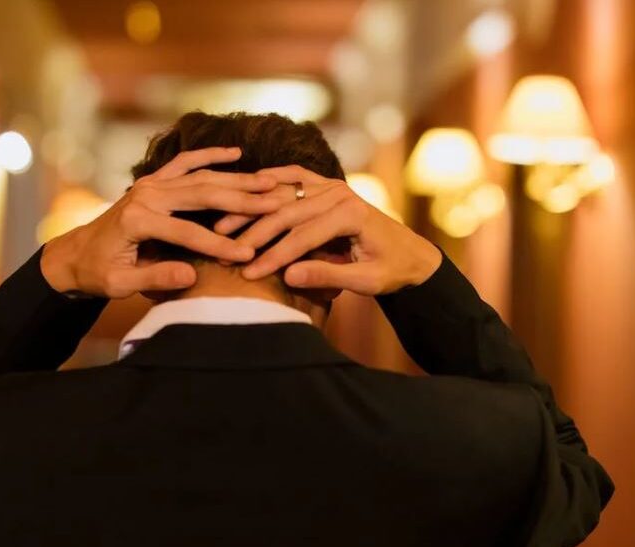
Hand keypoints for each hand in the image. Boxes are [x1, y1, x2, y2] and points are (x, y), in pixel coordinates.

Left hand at [41, 147, 280, 297]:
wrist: (75, 254)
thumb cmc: (97, 273)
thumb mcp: (120, 284)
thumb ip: (155, 278)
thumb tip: (191, 277)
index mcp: (138, 220)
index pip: (188, 233)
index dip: (220, 245)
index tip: (249, 255)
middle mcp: (145, 195)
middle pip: (202, 194)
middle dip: (241, 200)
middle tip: (275, 203)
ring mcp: (149, 184)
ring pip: (200, 177)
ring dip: (235, 178)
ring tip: (268, 181)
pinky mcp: (152, 181)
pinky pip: (185, 163)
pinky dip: (210, 156)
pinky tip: (234, 153)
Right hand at [230, 165, 442, 295]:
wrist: (411, 254)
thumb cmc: (391, 270)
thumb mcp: (366, 281)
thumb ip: (327, 276)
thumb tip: (287, 276)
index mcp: (351, 213)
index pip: (302, 236)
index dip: (273, 256)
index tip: (247, 274)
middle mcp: (340, 193)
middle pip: (286, 211)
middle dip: (254, 233)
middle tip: (224, 250)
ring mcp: (333, 186)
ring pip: (283, 194)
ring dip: (252, 208)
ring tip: (223, 224)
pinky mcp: (328, 186)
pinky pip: (293, 177)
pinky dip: (269, 181)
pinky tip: (245, 190)